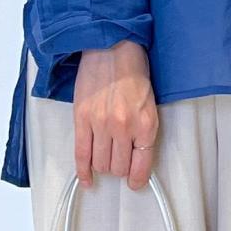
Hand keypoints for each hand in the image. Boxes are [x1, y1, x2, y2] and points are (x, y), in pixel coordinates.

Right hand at [73, 41, 157, 190]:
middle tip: (118, 161)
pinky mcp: (82, 119)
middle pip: (118, 167)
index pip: (141, 164)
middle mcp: (124, 127)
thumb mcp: (149, 104)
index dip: (137, 178)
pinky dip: (83, 171)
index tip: (135, 183)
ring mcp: (101, 124)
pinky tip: (86, 179)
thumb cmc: (133, 71)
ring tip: (104, 158)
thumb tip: (137, 157)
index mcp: (145, 124)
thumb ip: (144, 130)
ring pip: (100, 163)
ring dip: (103, 166)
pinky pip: (81, 154)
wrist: (112, 47)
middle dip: (119, 169)